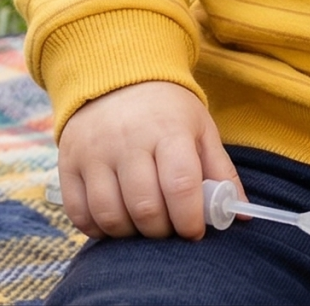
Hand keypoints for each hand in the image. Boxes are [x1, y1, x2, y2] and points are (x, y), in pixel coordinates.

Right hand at [56, 80, 241, 240]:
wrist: (116, 77)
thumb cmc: (166, 110)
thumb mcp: (200, 129)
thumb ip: (220, 172)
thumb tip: (241, 215)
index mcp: (167, 130)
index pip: (180, 185)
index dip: (190, 219)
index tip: (194, 230)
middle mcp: (127, 140)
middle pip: (145, 207)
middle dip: (163, 231)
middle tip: (169, 227)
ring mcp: (93, 153)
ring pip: (111, 216)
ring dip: (131, 233)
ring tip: (144, 225)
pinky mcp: (68, 164)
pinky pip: (79, 214)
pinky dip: (98, 229)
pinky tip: (115, 220)